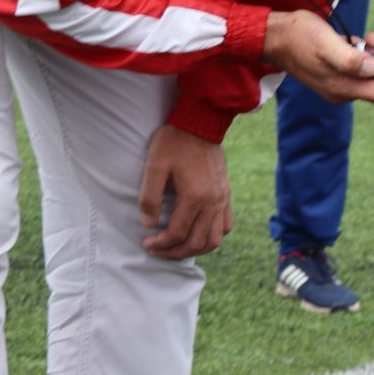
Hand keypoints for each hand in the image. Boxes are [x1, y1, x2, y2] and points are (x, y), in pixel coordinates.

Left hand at [139, 126, 230, 258]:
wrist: (200, 123)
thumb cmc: (174, 142)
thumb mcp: (154, 166)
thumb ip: (150, 198)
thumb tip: (149, 224)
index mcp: (195, 197)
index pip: (178, 233)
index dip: (161, 243)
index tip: (147, 242)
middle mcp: (213, 202)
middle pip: (197, 242)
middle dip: (176, 252)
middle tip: (158, 250)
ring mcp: (223, 199)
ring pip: (215, 239)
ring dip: (196, 248)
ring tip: (178, 247)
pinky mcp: (226, 194)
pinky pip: (225, 225)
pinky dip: (212, 236)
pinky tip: (197, 233)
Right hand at [263, 10, 373, 106]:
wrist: (274, 37)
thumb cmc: (299, 37)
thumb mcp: (327, 44)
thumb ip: (351, 59)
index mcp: (344, 88)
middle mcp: (345, 92)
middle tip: (371, 38)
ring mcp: (340, 85)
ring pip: (373, 73)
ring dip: (373, 53)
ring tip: (359, 36)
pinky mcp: (337, 75)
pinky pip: (361, 68)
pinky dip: (363, 53)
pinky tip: (350, 40)